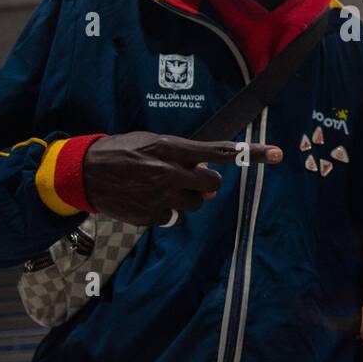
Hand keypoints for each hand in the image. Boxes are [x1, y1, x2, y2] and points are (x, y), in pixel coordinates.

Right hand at [82, 132, 282, 225]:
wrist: (85, 172)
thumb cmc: (123, 152)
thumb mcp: (153, 142)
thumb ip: (183, 157)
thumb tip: (207, 178)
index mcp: (172, 148)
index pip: (220, 151)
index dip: (252, 154)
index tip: (278, 154)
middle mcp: (171, 171)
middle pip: (211, 185)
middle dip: (203, 184)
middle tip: (184, 178)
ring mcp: (162, 196)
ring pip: (195, 205)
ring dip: (185, 199)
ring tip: (160, 189)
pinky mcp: (153, 216)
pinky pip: (173, 219)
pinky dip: (165, 212)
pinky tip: (146, 201)